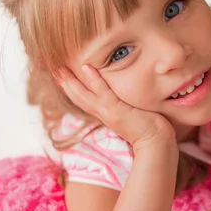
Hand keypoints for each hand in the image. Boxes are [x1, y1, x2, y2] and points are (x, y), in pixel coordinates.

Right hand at [55, 64, 175, 150]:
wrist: (156, 143)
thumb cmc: (148, 128)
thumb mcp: (131, 114)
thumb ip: (124, 107)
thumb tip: (126, 100)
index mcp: (105, 114)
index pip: (84, 100)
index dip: (72, 90)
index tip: (62, 78)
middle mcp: (103, 114)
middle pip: (78, 98)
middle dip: (65, 84)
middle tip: (54, 70)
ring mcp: (109, 112)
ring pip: (84, 95)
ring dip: (71, 82)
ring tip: (60, 69)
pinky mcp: (118, 111)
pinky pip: (103, 92)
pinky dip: (93, 80)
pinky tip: (86, 67)